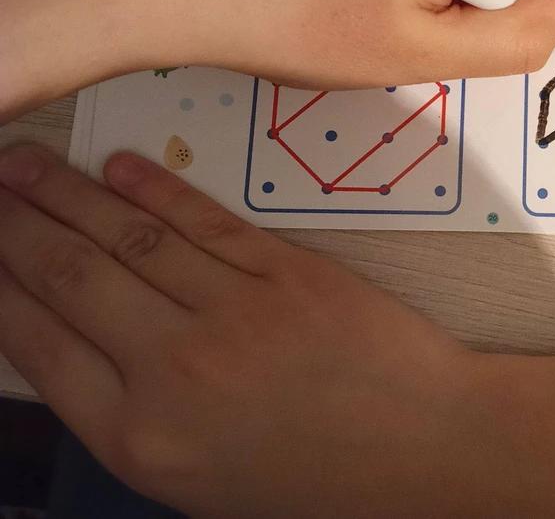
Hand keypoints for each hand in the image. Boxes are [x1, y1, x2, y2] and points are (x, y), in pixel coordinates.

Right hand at [0, 143, 490, 516]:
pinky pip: (204, 221)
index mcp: (141, 438)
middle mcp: (173, 369)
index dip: (1, 291)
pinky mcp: (287, 271)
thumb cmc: (313, 479)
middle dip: (17, 229)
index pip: (39, 348)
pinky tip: (115, 167)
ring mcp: (232, 312)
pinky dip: (155, 189)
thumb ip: (132, 416)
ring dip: (66, 194)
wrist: (421, 448)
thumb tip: (74, 348)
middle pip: (72, 278)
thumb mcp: (198, 480)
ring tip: (23, 165)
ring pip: (129, 238)